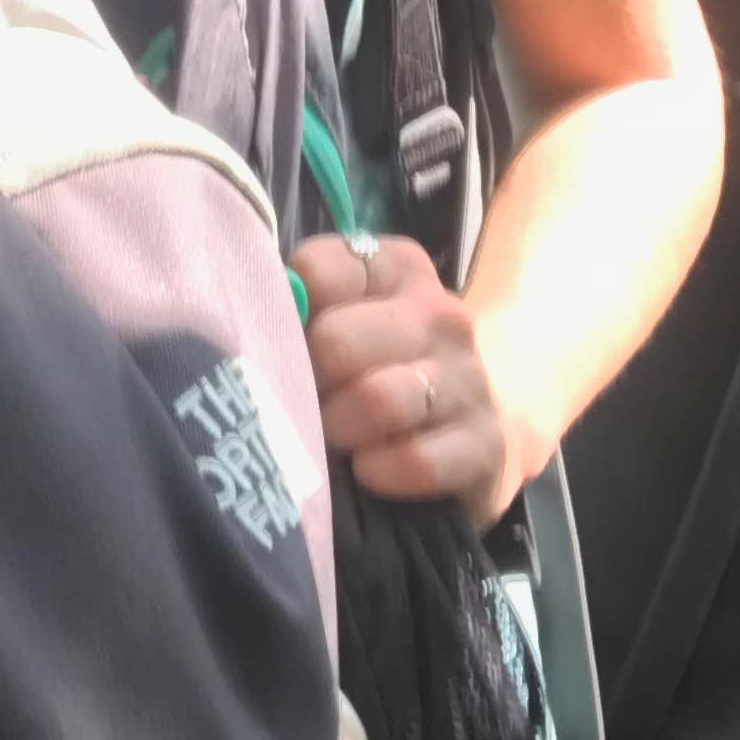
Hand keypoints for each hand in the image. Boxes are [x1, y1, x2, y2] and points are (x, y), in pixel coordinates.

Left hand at [293, 230, 525, 527]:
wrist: (474, 434)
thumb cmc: (385, 371)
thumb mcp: (349, 324)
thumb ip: (304, 310)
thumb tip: (254, 324)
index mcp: (399, 268)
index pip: (316, 272)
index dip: (290, 315)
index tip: (293, 343)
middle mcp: (439, 313)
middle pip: (336, 341)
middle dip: (310, 381)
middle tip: (309, 403)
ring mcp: (469, 377)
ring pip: (377, 399)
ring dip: (340, 430)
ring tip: (336, 439)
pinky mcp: (485, 444)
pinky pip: (416, 460)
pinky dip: (380, 472)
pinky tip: (371, 471)